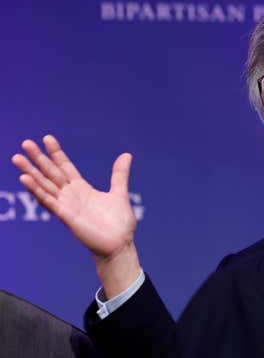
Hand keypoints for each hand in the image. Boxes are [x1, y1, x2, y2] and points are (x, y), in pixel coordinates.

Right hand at [12, 135, 140, 297]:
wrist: (119, 245)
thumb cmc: (118, 223)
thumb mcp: (119, 193)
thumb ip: (119, 175)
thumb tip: (126, 155)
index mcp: (82, 189)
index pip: (65, 167)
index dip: (56, 153)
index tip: (46, 138)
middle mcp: (71, 196)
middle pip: (51, 173)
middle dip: (38, 159)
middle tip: (25, 143)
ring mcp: (67, 206)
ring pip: (45, 186)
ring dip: (31, 172)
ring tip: (17, 158)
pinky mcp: (66, 217)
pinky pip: (49, 201)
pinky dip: (37, 190)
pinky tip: (26, 179)